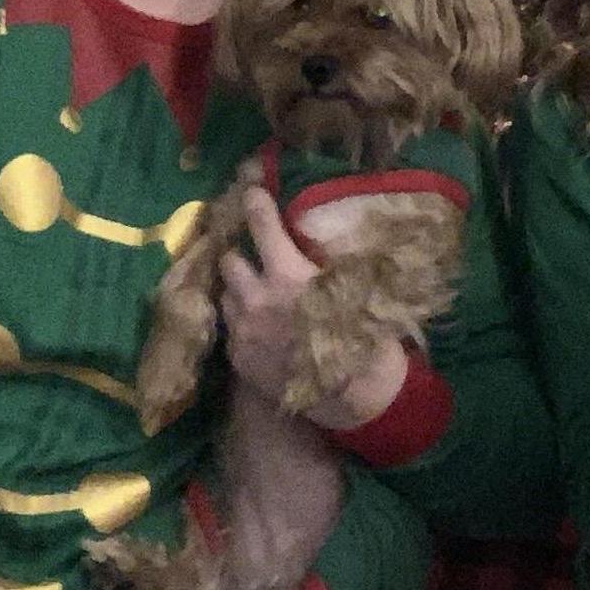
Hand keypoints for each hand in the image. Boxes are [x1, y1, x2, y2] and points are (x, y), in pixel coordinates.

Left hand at [220, 187, 406, 427]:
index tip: (250, 190)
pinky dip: (240, 322)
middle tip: (254, 256)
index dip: (254, 203)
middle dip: (240, 254)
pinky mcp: (238, 358)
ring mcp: (242, 331)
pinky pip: (229, 329)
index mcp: (288, 276)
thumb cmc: (364, 340)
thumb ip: (327, 263)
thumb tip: (318, 239)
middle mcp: (256, 299)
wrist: (352, 399)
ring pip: (225, 294)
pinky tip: (258, 328)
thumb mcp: (357, 290)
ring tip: (254, 293)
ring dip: (237, 289)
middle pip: (229, 260)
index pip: (262, 227)